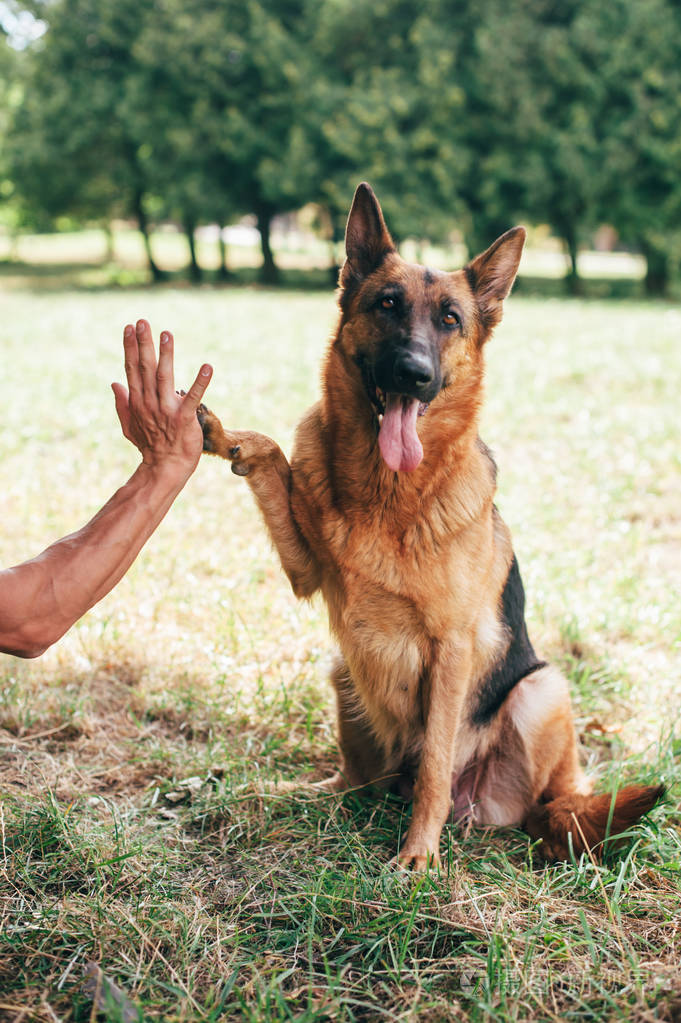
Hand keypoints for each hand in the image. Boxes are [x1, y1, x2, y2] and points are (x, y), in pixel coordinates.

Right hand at [111, 319, 212, 476]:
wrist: (165, 467)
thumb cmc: (150, 447)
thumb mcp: (130, 425)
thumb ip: (123, 404)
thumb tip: (114, 383)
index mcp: (138, 401)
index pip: (132, 369)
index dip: (130, 347)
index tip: (129, 328)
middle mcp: (150, 402)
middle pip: (145, 368)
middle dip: (143, 344)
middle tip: (143, 322)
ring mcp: (166, 409)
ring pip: (164, 377)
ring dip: (166, 355)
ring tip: (166, 334)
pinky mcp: (184, 417)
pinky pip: (194, 397)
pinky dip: (201, 382)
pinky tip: (207, 367)